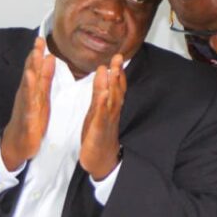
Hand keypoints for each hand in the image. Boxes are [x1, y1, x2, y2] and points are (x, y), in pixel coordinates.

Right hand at [1, 37, 54, 170]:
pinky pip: (29, 105)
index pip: (36, 67)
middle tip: (38, 40)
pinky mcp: (27, 119)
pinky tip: (30, 85)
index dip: (38, 52)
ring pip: (28, 86)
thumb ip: (45, 77)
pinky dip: (30, 94)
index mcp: (33, 89)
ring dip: (31, 71)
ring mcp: (25, 106)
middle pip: (31, 72)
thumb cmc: (31, 120)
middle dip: (34, 56)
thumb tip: (49, 57)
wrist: (18, 144)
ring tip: (34, 58)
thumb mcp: (41, 96)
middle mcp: (27, 95)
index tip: (42, 37)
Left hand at [80, 53, 125, 179]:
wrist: (100, 160)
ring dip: (113, 85)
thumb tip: (103, 73)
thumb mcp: (97, 110)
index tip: (119, 56)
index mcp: (110, 107)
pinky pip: (102, 116)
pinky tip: (103, 94)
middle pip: (117, 90)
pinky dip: (103, 104)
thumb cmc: (98, 135)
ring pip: (112, 101)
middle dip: (118, 74)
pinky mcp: (99, 130)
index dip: (118, 72)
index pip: (116, 87)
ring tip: (113, 71)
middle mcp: (112, 112)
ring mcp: (107, 121)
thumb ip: (100, 92)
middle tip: (119, 57)